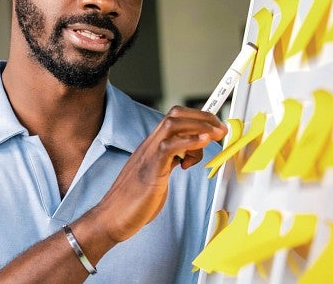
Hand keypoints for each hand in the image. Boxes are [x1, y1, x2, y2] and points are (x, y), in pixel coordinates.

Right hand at [90, 106, 226, 242]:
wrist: (111, 218)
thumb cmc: (133, 201)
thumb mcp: (158, 175)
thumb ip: (171, 162)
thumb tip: (187, 156)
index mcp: (153, 147)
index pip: (176, 119)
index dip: (198, 118)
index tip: (215, 126)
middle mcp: (150, 146)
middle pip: (176, 115)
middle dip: (203, 117)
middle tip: (221, 129)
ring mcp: (149, 155)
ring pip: (173, 124)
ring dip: (199, 126)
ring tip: (215, 136)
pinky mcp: (150, 169)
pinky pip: (168, 147)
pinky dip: (188, 141)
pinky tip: (202, 143)